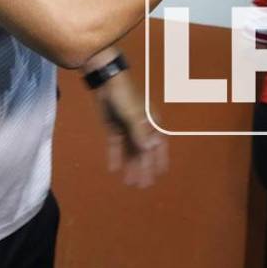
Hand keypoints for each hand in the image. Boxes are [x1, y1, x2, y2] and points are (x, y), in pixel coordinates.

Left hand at [93, 71, 167, 188]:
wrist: (106, 82)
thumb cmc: (125, 95)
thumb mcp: (134, 114)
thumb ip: (140, 133)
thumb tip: (150, 150)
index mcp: (151, 123)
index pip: (158, 146)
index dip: (159, 160)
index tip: (160, 174)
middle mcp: (141, 127)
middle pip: (143, 152)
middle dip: (143, 169)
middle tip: (142, 186)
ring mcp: (127, 128)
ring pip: (130, 151)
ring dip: (130, 166)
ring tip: (128, 183)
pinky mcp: (114, 127)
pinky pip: (116, 146)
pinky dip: (116, 157)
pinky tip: (114, 170)